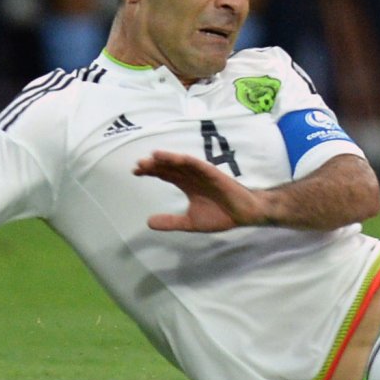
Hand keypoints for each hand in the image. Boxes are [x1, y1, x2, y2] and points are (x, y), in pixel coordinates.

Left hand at [136, 149, 268, 231]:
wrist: (244, 214)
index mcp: (187, 185)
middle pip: (169, 167)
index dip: (151, 172)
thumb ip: (170, 221)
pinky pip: (197, 164)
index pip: (165, 174)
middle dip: (154, 165)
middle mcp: (192, 176)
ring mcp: (202, 173)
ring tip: (151, 157)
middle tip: (138, 165)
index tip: (135, 172)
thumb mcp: (190, 222)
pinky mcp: (213, 174)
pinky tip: (173, 159)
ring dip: (167, 159)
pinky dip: (185, 160)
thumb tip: (148, 222)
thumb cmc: (221, 214)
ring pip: (181, 163)